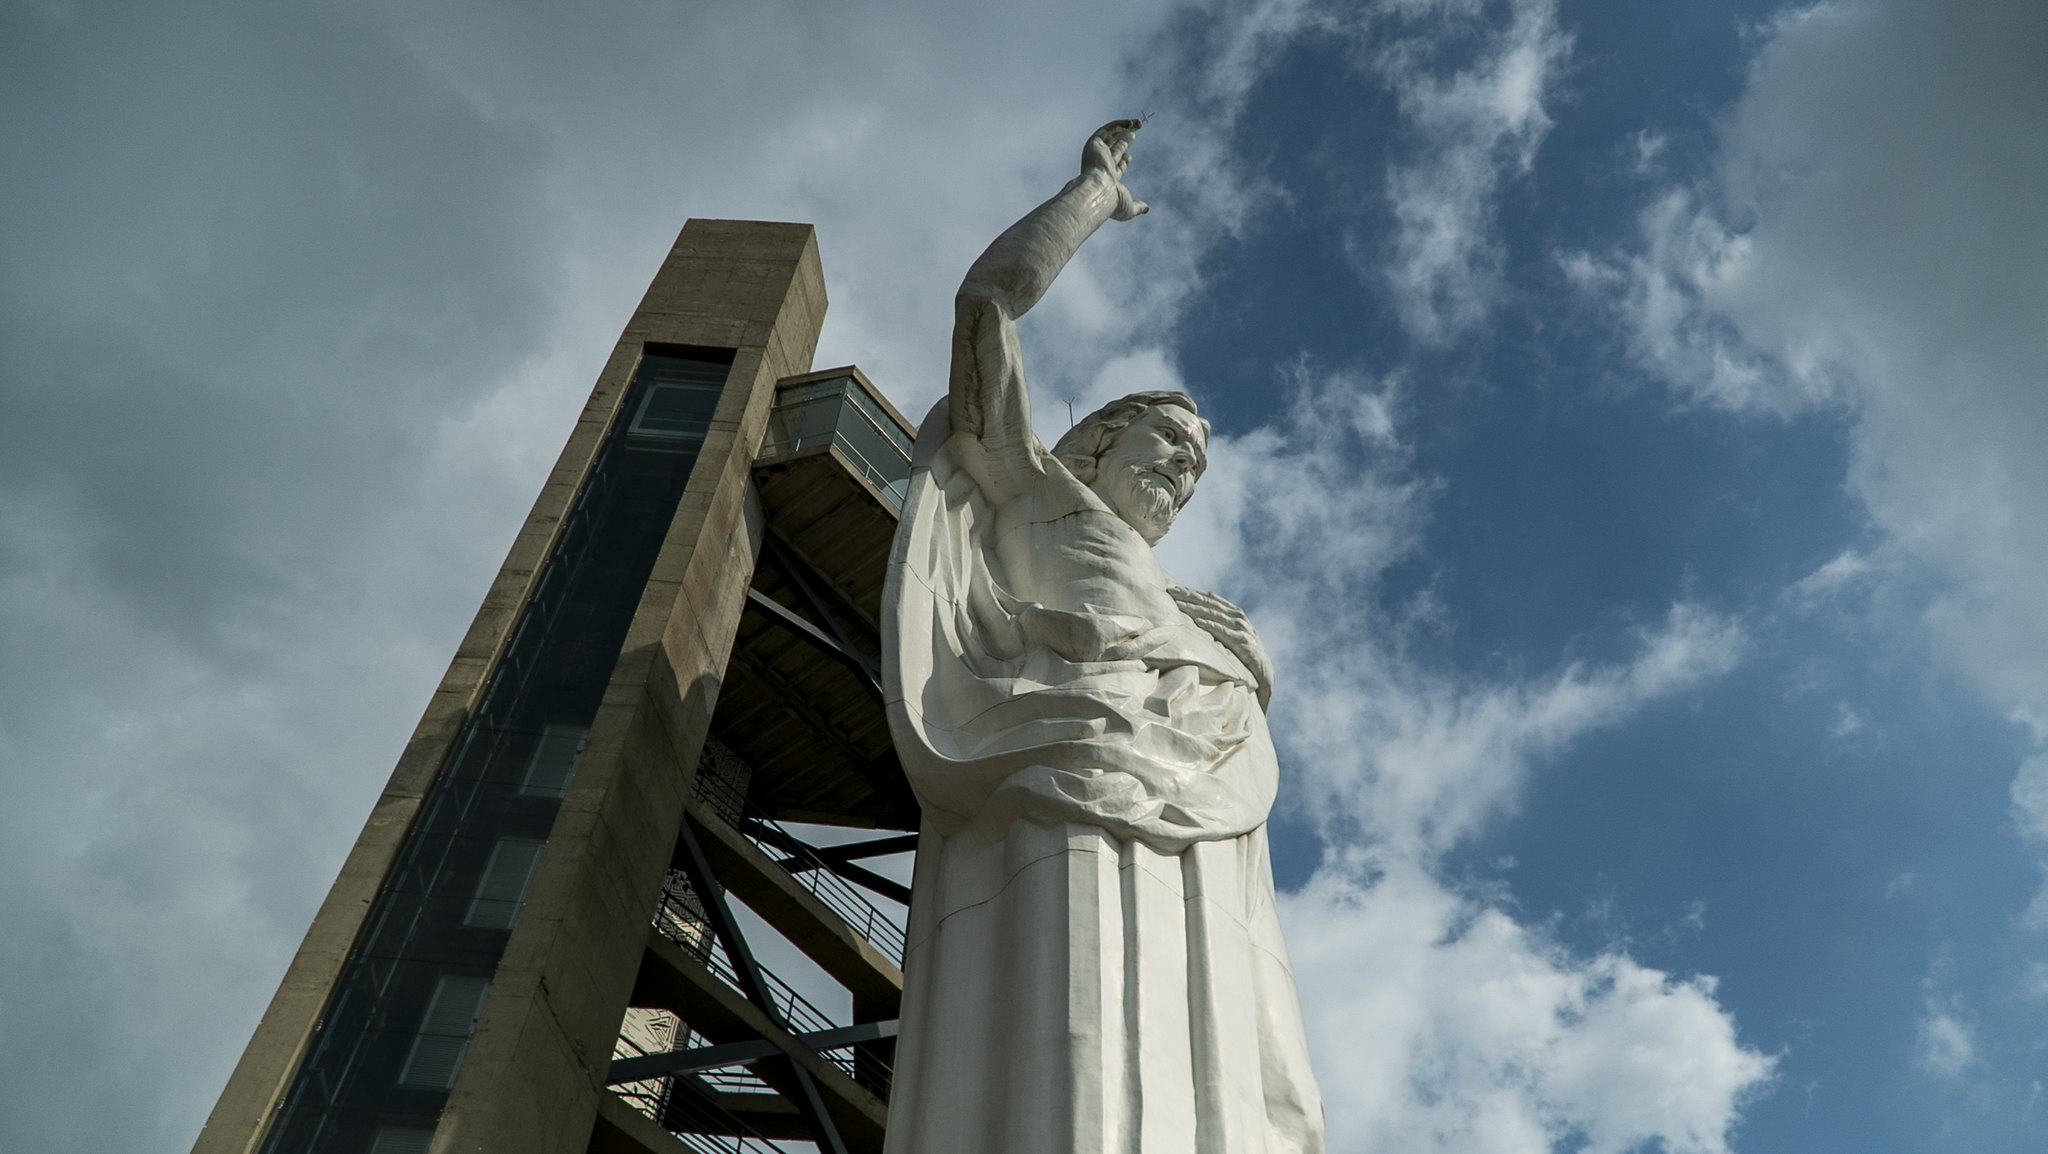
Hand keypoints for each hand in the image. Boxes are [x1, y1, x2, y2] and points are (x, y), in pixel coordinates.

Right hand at [1081, 119, 1148, 221]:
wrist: (1098, 191)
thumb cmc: (1112, 202)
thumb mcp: (1129, 208)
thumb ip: (1138, 207)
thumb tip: (1146, 209)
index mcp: (1107, 178)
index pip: (1115, 166)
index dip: (1123, 161)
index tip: (1130, 157)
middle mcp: (1101, 164)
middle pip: (1113, 150)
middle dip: (1124, 141)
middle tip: (1134, 135)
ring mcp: (1097, 153)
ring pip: (1110, 137)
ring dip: (1124, 130)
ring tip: (1139, 123)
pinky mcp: (1094, 143)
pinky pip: (1107, 129)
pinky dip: (1119, 125)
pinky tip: (1131, 124)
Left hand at [1168, 586, 1274, 710]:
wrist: (1264, 673)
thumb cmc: (1242, 654)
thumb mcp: (1229, 636)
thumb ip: (1215, 626)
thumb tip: (1191, 619)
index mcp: (1234, 613)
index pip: (1210, 598)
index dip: (1192, 592)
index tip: (1174, 588)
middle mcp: (1238, 617)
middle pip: (1210, 603)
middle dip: (1190, 596)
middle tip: (1171, 591)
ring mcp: (1242, 629)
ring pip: (1215, 614)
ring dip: (1196, 608)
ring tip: (1179, 604)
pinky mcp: (1244, 643)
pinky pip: (1225, 632)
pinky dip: (1212, 626)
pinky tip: (1198, 622)